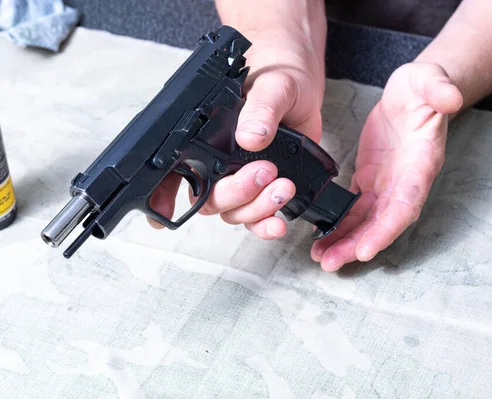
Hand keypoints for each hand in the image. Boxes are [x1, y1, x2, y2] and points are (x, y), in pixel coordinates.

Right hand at [147, 28, 325, 238]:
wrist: (302, 81)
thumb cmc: (278, 74)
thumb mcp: (271, 85)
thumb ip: (261, 109)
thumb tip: (252, 135)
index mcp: (204, 136)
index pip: (173, 170)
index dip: (162, 195)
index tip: (164, 212)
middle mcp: (218, 161)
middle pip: (209, 199)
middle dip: (235, 193)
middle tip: (264, 171)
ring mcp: (242, 177)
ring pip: (234, 212)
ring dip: (256, 208)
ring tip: (282, 187)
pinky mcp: (265, 187)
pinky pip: (257, 216)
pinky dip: (266, 224)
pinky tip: (278, 221)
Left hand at [311, 62, 462, 270]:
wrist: (412, 91)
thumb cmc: (424, 87)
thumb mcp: (430, 79)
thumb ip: (439, 88)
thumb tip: (452, 97)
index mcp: (420, 164)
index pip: (406, 204)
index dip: (387, 229)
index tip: (366, 249)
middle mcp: (404, 181)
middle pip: (382, 223)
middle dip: (357, 245)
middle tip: (329, 263)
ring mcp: (386, 183)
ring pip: (366, 221)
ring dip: (344, 241)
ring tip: (320, 257)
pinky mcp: (370, 179)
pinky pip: (354, 208)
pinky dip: (339, 224)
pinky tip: (321, 236)